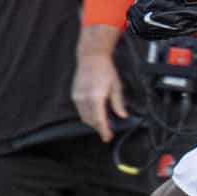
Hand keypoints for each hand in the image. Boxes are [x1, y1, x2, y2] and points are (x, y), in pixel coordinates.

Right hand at [72, 25, 126, 142]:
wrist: (91, 58)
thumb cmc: (106, 70)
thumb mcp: (116, 86)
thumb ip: (118, 103)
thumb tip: (122, 116)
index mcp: (96, 97)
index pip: (99, 120)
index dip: (104, 130)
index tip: (108, 137)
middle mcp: (84, 99)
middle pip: (90, 121)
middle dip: (99, 128)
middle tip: (108, 132)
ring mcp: (77, 97)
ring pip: (84, 117)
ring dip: (93, 122)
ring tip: (102, 124)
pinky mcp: (74, 95)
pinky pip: (80, 110)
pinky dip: (87, 115)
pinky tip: (95, 114)